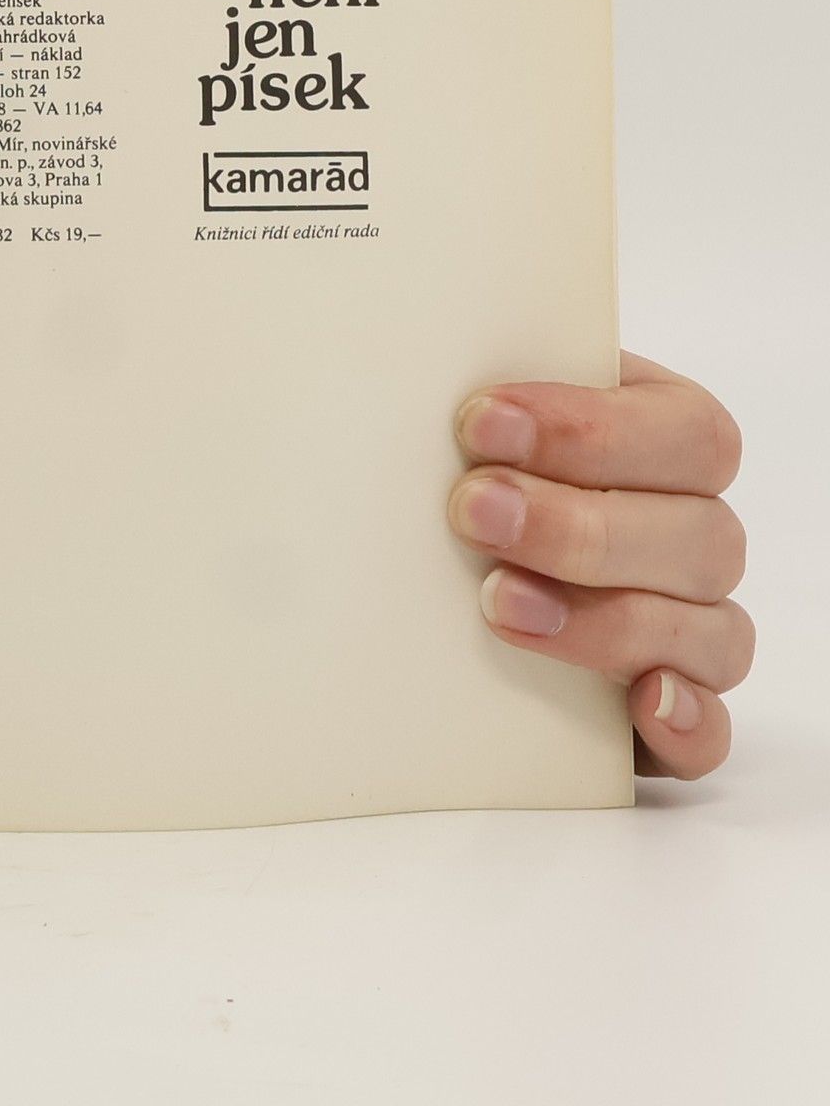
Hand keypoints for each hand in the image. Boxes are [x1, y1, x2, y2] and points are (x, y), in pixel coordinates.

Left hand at [448, 352, 750, 778]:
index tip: (478, 421)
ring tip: (498, 604)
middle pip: (697, 532)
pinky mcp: (675, 710)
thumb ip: (466, 403)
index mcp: (664, 440)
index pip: (684, 431)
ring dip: (602, 619)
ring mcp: (694, 625)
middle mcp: (693, 532)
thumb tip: (393, 376)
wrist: (453, 569)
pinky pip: (711, 729)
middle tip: (471, 510)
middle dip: (575, 523)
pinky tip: (639, 703)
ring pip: (707, 629)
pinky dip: (685, 721)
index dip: (589, 428)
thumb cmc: (471, 472)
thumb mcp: (472, 426)